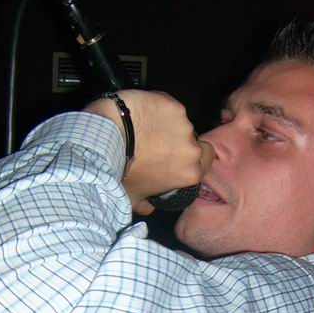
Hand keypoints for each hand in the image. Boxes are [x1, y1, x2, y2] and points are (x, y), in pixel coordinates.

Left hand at [83, 91, 212, 213]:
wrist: (108, 140)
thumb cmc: (121, 173)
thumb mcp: (132, 197)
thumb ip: (145, 205)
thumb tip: (148, 208)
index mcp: (189, 173)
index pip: (205, 163)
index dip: (193, 160)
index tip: (177, 159)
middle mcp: (192, 149)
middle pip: (195, 143)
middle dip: (181, 143)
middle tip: (159, 144)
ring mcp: (183, 124)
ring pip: (181, 123)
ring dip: (168, 126)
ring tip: (145, 129)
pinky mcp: (172, 104)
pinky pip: (169, 106)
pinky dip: (159, 109)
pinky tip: (143, 114)